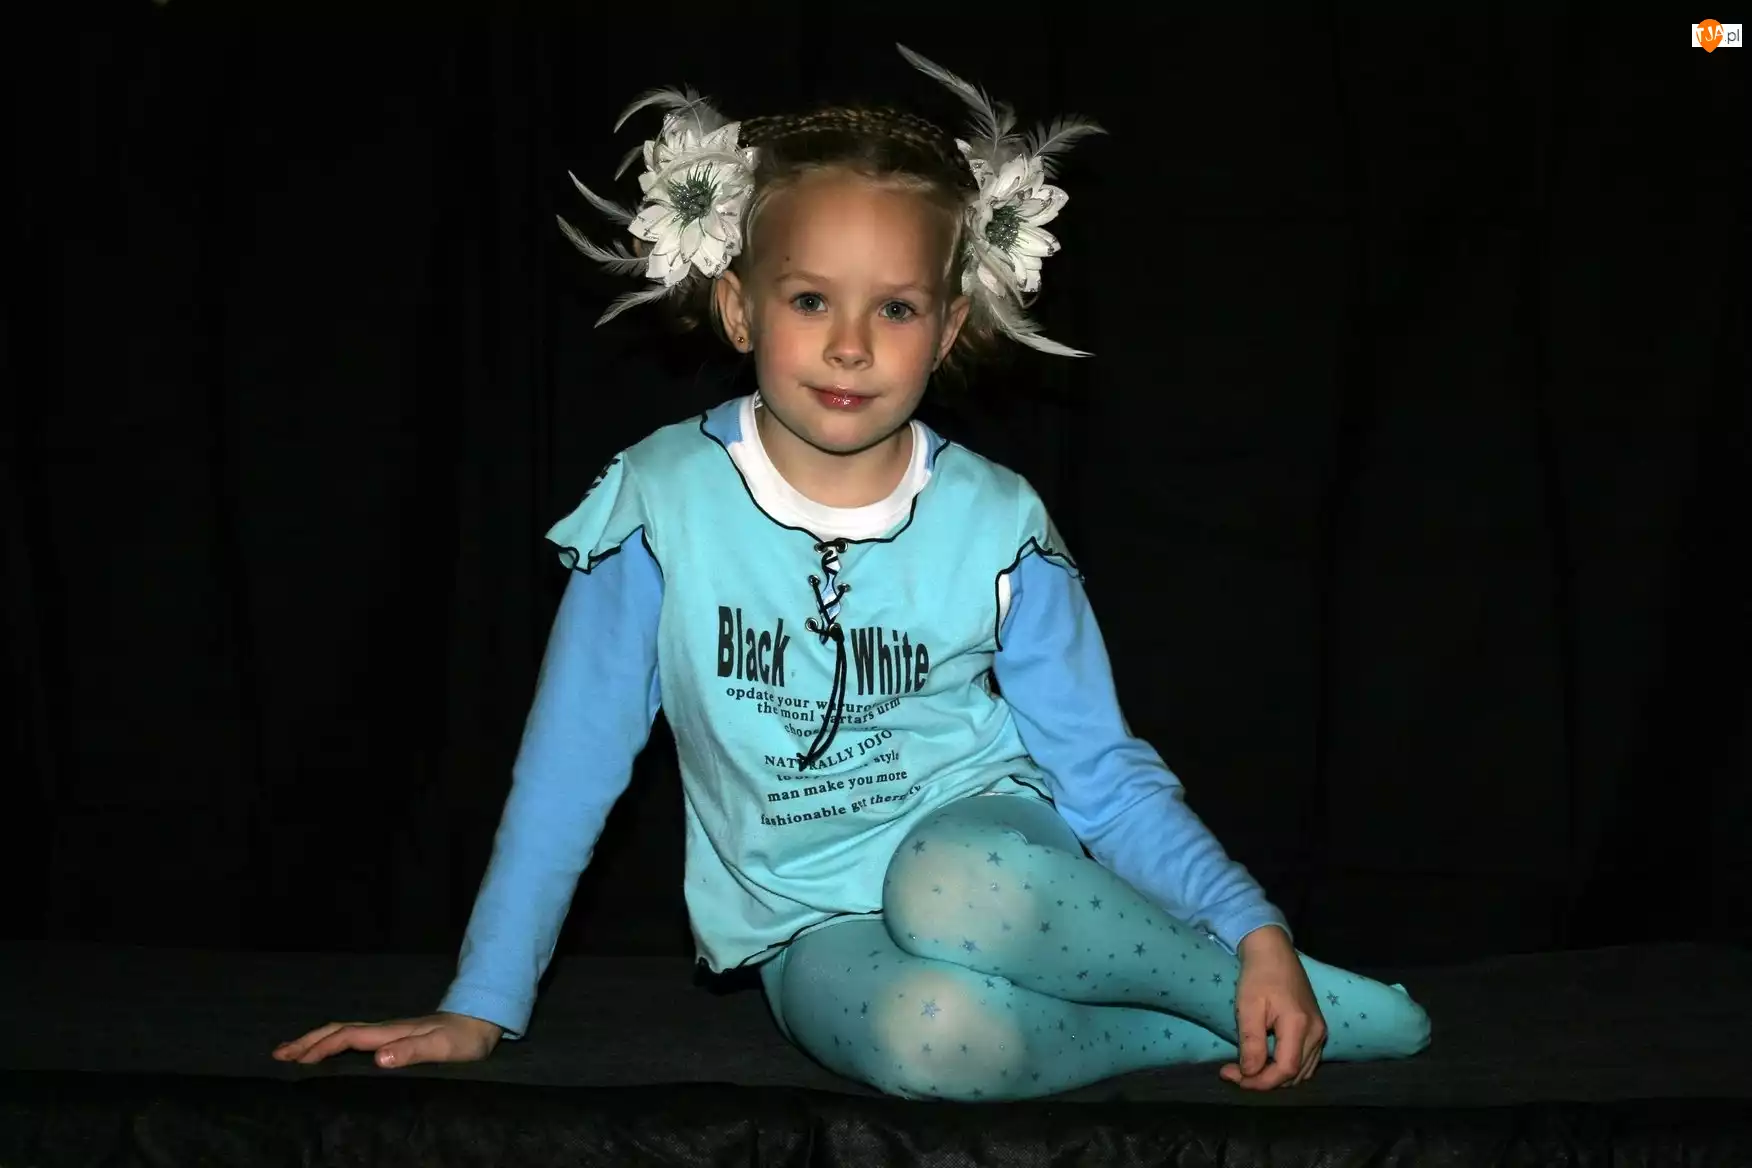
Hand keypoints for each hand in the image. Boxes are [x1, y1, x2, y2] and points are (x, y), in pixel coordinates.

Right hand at [272, 1012, 502, 1068]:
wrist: (480, 1022)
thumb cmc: (463, 1039)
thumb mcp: (442, 1048)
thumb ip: (412, 1051)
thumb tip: (377, 1058)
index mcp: (390, 1033)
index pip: (348, 1037)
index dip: (322, 1047)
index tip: (297, 1061)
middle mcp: (385, 1030)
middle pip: (338, 1031)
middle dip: (308, 1041)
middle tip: (278, 1053)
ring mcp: (388, 1032)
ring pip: (344, 1032)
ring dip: (316, 1040)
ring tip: (291, 1051)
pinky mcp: (393, 1037)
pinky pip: (353, 1038)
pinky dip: (332, 1043)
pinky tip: (328, 1051)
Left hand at [1220, 926, 1326, 1090]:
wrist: (1274, 952)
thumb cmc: (1258, 976)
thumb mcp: (1248, 1007)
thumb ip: (1251, 1042)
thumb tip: (1250, 1074)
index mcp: (1300, 1025)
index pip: (1285, 1069)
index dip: (1260, 1082)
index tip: (1233, 1076)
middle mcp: (1316, 1033)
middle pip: (1294, 1075)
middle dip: (1263, 1081)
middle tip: (1234, 1072)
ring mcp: (1320, 1032)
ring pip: (1301, 1072)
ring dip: (1274, 1077)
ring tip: (1247, 1069)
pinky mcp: (1317, 1030)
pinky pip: (1305, 1061)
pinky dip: (1285, 1069)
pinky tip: (1265, 1061)